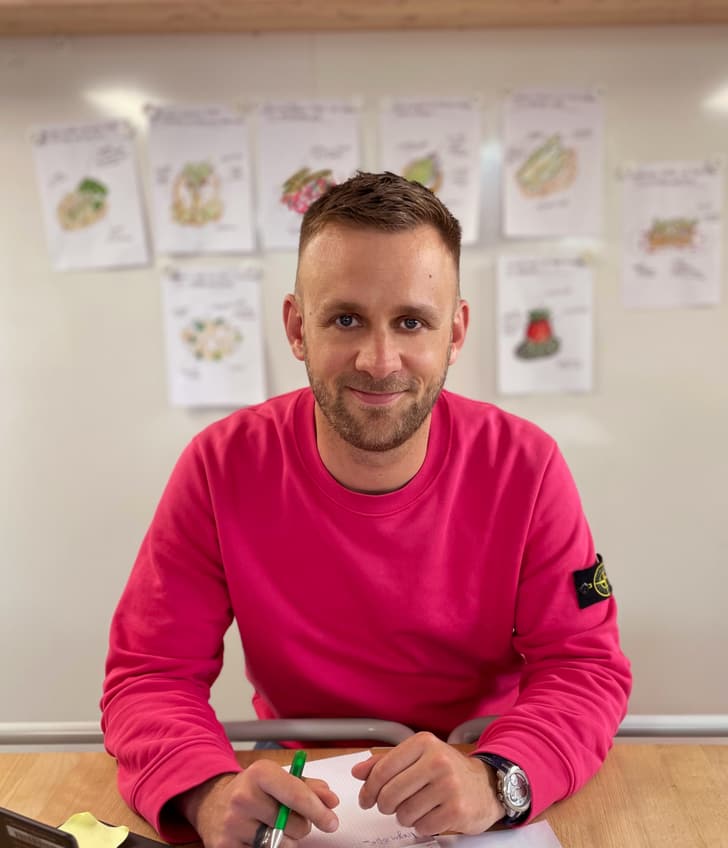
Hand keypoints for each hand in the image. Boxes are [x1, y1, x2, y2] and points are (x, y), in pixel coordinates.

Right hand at [177, 760, 339, 847]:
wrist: (213, 803)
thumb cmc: (253, 790)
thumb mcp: (277, 779)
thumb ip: (307, 786)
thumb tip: (330, 800)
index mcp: (259, 773)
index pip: (295, 794)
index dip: (317, 810)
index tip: (331, 821)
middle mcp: (243, 797)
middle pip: (293, 824)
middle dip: (301, 825)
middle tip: (290, 818)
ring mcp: (233, 824)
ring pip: (281, 843)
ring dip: (286, 839)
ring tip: (272, 826)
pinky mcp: (226, 846)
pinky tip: (259, 836)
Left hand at [351, 732, 504, 835]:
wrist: (486, 785)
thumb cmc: (448, 769)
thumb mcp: (418, 756)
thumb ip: (386, 762)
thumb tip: (358, 772)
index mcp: (424, 743)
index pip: (383, 769)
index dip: (369, 789)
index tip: (366, 799)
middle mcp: (437, 761)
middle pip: (390, 794)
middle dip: (385, 805)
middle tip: (389, 806)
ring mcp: (448, 786)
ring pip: (404, 814)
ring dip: (404, 816)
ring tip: (416, 807)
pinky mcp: (457, 810)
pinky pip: (422, 827)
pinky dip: (421, 825)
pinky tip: (430, 814)